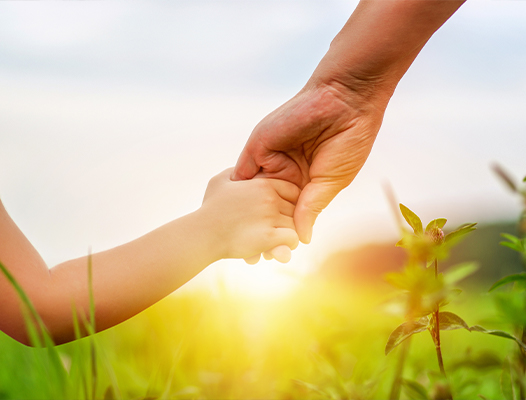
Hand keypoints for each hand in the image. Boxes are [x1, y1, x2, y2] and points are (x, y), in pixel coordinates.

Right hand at [201, 168, 299, 261]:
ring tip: (278, 241)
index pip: (293, 191)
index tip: (280, 214)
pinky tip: (276, 248)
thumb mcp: (220, 181)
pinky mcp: (268, 237)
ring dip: (289, 234)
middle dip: (289, 220)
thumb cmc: (210, 209)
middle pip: (296, 209)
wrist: (201, 234)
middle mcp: (270, 199)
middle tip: (279, 231)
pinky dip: (288, 245)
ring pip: (296, 225)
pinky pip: (293, 239)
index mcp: (263, 185)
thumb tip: (243, 170)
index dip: (289, 203)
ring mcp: (270, 217)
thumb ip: (236, 172)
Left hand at [232, 82, 384, 243]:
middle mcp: (285, 174)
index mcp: (305, 182)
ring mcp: (270, 161)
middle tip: (251, 260)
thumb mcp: (330, 182)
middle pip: (266, 208)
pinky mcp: (258, 147)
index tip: (273, 258)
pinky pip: (243, 175)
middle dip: (259, 231)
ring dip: (244, 218)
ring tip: (237, 245)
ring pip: (252, 195)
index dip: (281, 234)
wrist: (344, 101)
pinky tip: (230, 219)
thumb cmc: (348, 142)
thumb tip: (303, 239)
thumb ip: (311, 208)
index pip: (288, 213)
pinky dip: (237, 195)